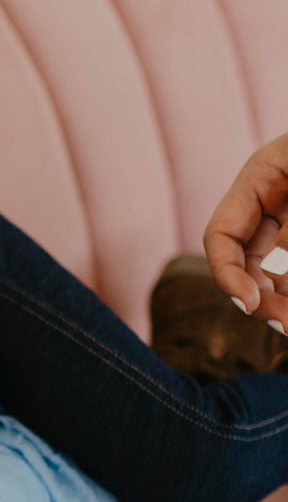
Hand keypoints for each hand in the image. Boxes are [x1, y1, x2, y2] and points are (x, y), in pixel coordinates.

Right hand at [203, 131, 287, 325]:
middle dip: (259, 295)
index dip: (227, 273)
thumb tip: (278, 277)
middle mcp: (272, 200)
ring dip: (282, 299)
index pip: (220, 235)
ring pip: (272, 272)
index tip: (250, 304)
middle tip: (285, 324)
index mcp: (262, 177)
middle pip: (244, 261)